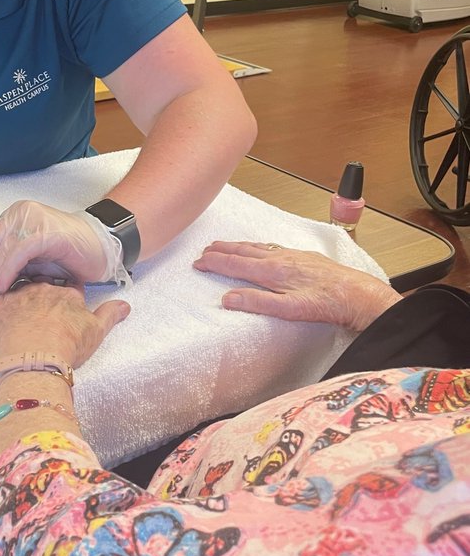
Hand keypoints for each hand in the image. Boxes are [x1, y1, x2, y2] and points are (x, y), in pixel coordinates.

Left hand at [0, 201, 124, 305]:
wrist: (102, 247)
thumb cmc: (67, 256)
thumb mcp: (30, 259)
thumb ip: (7, 263)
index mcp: (12, 218)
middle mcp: (19, 214)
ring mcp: (33, 219)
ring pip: (1, 250)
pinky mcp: (45, 230)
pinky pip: (19, 251)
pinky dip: (7, 270)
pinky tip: (0, 288)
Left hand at [0, 279, 129, 367]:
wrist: (35, 359)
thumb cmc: (67, 346)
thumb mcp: (96, 331)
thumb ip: (110, 315)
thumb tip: (126, 305)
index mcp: (68, 293)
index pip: (70, 285)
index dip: (69, 292)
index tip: (67, 301)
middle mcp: (44, 288)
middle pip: (44, 282)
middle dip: (44, 290)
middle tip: (43, 308)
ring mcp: (20, 295)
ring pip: (20, 285)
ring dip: (22, 293)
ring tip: (22, 309)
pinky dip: (1, 302)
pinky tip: (3, 313)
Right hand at [193, 241, 399, 330]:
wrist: (359, 294)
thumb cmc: (327, 304)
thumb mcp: (290, 310)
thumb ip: (258, 303)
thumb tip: (227, 298)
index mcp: (273, 272)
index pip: (235, 265)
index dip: (214, 263)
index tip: (198, 262)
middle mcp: (280, 259)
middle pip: (244, 251)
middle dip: (222, 250)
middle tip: (205, 249)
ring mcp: (293, 255)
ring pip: (258, 247)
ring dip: (238, 246)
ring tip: (225, 245)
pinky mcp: (304, 257)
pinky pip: (273, 246)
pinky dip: (258, 245)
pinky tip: (261, 247)